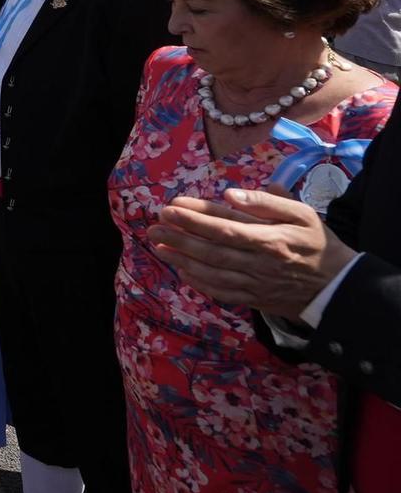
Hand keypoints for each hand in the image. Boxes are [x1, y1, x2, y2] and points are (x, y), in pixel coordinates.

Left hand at [148, 188, 357, 315]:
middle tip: (154, 225)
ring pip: (211, 273)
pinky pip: (221, 293)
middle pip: (211, 251)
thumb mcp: (303, 214)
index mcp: (270, 240)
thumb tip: (231, 193)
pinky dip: (199, 283)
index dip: (195, 218)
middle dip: (179, 237)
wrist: (338, 286)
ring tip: (159, 245)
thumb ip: (268, 202)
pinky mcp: (254, 299)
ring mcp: (255, 284)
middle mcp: (258, 264)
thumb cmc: (318, 243)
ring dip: (182, 259)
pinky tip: (182, 271)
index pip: (224, 228)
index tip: (171, 206)